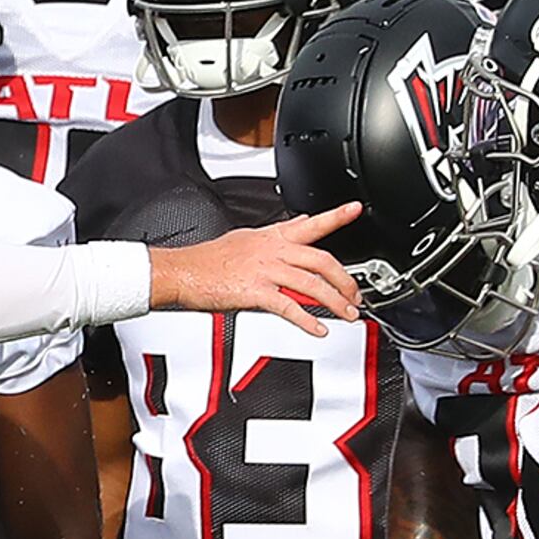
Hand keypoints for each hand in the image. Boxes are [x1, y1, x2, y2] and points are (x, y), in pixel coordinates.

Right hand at [153, 205, 361, 330]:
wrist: (181, 271)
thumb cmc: (208, 260)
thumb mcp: (246, 238)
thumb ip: (276, 233)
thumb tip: (300, 223)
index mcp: (271, 237)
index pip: (310, 224)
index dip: (336, 216)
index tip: (355, 209)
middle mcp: (272, 251)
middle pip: (321, 260)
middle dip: (345, 280)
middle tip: (356, 295)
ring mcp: (264, 271)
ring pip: (311, 284)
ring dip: (334, 302)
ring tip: (347, 315)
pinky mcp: (254, 292)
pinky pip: (288, 306)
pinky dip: (307, 320)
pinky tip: (318, 329)